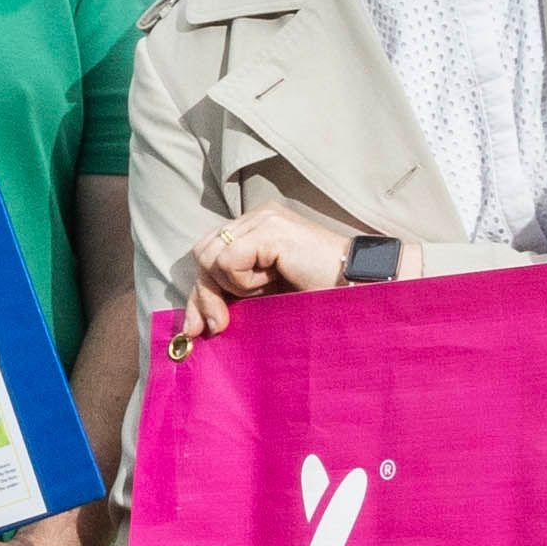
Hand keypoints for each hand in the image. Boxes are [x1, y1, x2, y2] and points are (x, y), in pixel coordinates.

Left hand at [175, 201, 363, 336]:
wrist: (356, 289)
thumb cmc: (316, 296)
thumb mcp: (263, 297)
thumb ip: (231, 298)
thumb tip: (190, 325)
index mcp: (255, 228)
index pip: (208, 254)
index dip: (200, 291)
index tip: (196, 328)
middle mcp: (257, 217)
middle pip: (203, 253)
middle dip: (204, 294)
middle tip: (218, 325)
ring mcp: (263, 219)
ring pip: (211, 257)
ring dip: (231, 286)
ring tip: (266, 290)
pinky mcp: (269, 229)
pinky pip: (229, 261)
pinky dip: (244, 282)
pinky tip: (273, 280)